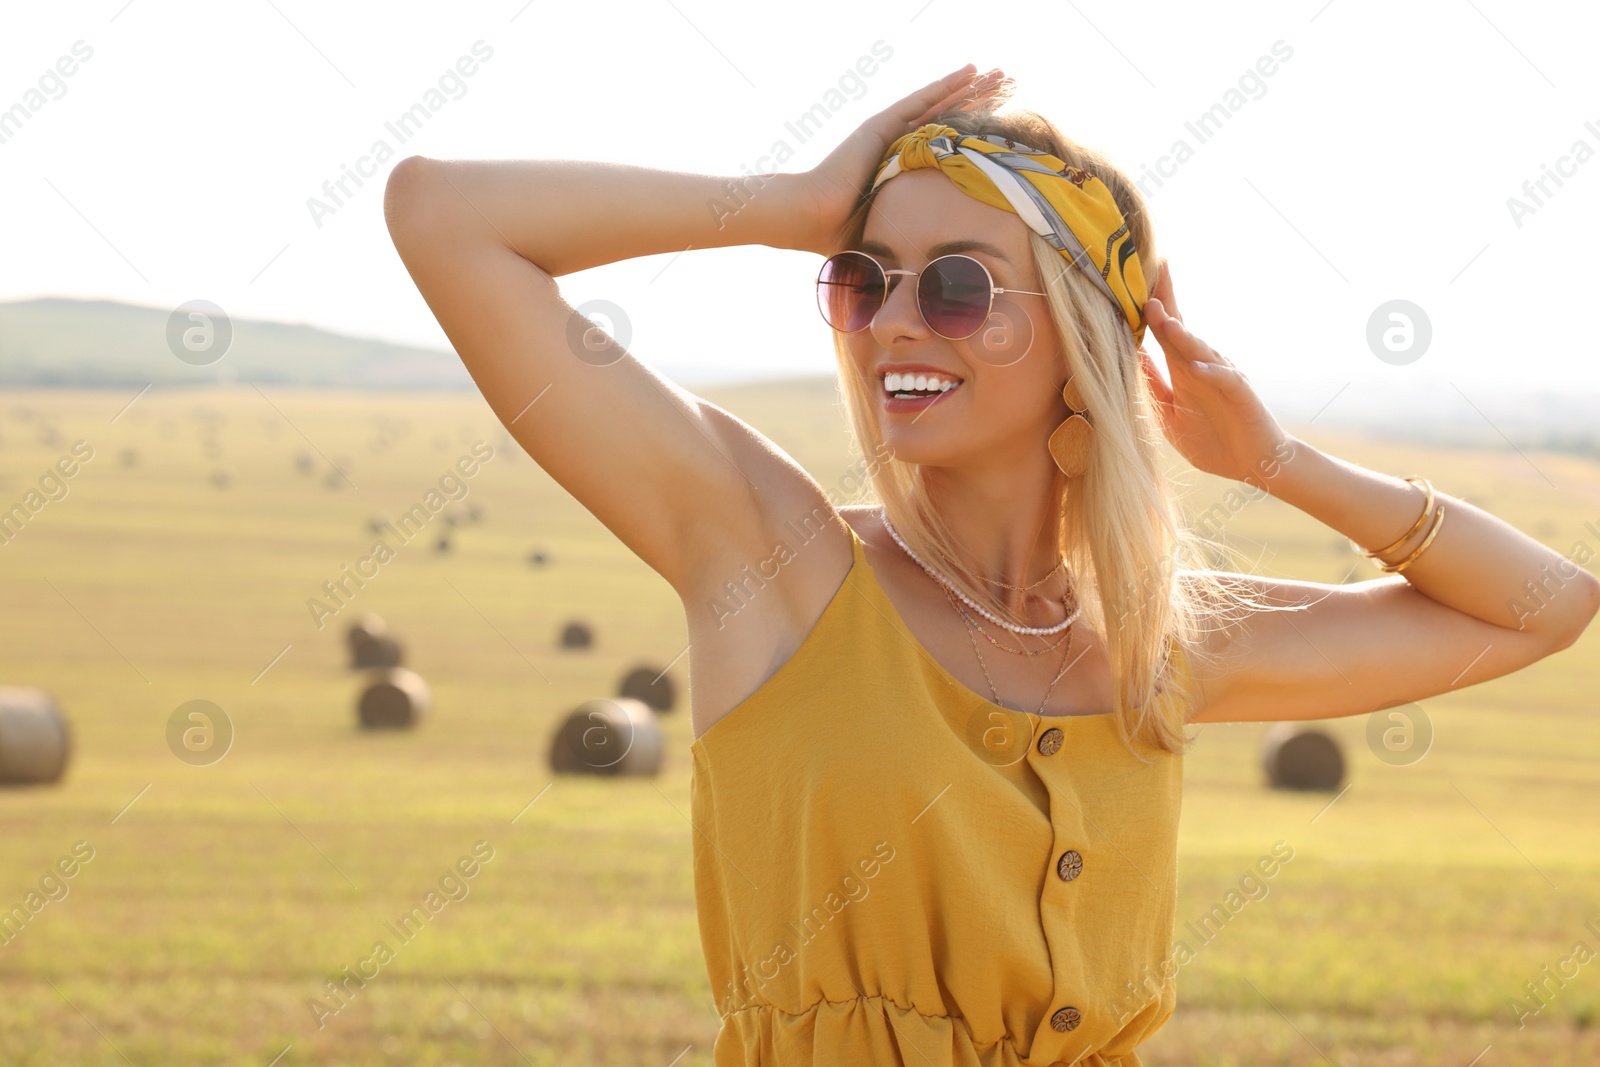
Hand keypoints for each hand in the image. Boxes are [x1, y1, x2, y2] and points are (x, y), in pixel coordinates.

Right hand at [795, 65, 1014, 254]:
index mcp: (899, 168)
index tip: (1000, 127)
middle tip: (1006, 86)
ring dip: (969, 89)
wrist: (811, 219)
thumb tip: (930, 284)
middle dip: (977, 103)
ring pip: (939, 104)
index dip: (972, 133)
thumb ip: (907, 247)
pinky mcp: (881, 126)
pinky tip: (969, 73)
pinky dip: (946, 86)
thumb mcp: (887, 238)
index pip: (944, 145)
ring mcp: (888, 133)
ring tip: (998, 73)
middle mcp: (895, 144)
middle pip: (947, 118)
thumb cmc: (840, 236)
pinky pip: (921, 101)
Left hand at [1138, 261, 1294, 487]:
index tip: (1133, 281)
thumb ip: (1152, 385)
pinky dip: (1211, 374)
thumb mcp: (1170, 413)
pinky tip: (1195, 368)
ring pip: (1201, 351)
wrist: (1252, 463)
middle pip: (1182, 331)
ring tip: (1164, 321)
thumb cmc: (1211, 439)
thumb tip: (1130, 358)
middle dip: (1165, 307)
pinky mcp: (1240, 395)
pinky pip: (1225, 380)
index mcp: (1183, 369)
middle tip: (1149, 281)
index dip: (1152, 308)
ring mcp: (1222, 377)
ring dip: (1182, 337)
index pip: (1165, 332)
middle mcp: (1202, 366)